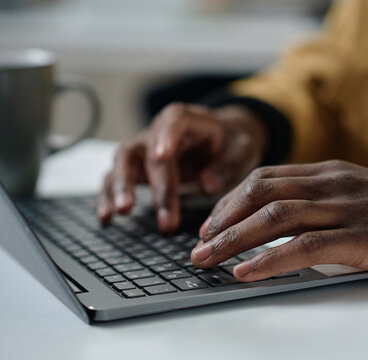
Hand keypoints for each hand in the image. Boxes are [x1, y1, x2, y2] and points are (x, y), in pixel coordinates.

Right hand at [96, 103, 266, 232]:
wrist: (225, 140)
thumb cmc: (232, 143)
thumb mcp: (242, 150)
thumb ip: (228, 166)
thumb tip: (207, 186)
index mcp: (187, 120)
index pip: (173, 122)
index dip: (166, 137)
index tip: (161, 157)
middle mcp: (159, 132)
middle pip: (141, 150)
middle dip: (138, 180)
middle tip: (136, 206)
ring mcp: (145, 150)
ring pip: (122, 164)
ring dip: (118, 188)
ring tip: (118, 213)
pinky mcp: (139, 168)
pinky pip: (117, 180)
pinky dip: (109, 198)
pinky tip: (106, 219)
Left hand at [191, 160, 367, 280]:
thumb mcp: (360, 196)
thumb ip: (325, 201)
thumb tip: (287, 221)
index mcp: (330, 173)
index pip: (266, 179)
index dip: (231, 201)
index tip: (212, 223)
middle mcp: (333, 184)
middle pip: (261, 194)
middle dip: (222, 219)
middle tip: (198, 244)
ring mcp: (348, 208)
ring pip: (276, 217)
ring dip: (234, 239)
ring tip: (207, 258)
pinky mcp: (364, 237)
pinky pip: (305, 246)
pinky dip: (270, 259)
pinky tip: (246, 271)